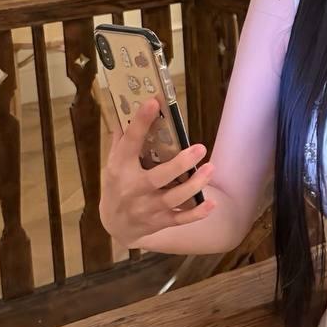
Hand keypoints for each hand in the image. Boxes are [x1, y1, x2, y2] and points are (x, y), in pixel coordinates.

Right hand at [100, 97, 215, 246]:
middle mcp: (133, 188)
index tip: (154, 102)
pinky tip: (211, 203)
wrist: (114, 224)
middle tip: (200, 148)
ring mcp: (147, 208)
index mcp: (120, 167)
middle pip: (157, 178)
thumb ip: (123, 138)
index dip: (141, 122)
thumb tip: (129, 106)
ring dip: (194, 185)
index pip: (130, 142)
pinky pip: (180, 219)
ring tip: (210, 168)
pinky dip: (197, 213)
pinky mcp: (159, 221)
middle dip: (180, 164)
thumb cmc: (117, 184)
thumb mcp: (114, 161)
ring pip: (173, 198)